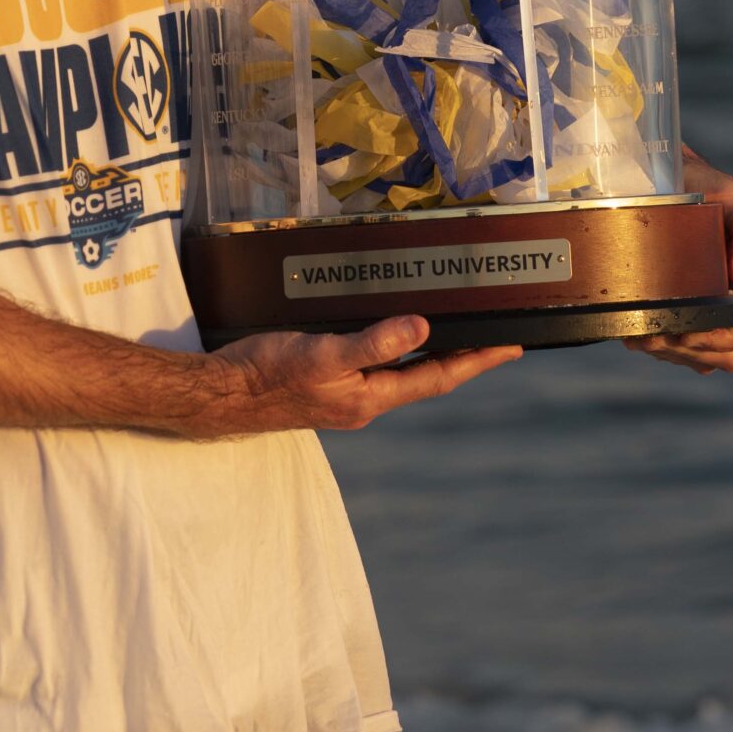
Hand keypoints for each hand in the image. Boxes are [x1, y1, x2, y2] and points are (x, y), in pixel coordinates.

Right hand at [205, 317, 521, 436]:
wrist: (220, 396)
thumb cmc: (267, 374)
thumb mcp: (323, 354)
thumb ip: (372, 344)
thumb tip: (423, 329)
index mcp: (370, 398)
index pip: (439, 376)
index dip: (477, 361)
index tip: (512, 346)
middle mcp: (365, 402)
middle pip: (427, 377)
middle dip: (463, 358)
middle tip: (496, 337)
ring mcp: (346, 398)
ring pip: (402, 374)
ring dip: (433, 356)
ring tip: (459, 334)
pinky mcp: (327, 387)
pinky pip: (376, 368)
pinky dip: (397, 352)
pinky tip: (393, 337)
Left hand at [625, 147, 732, 373]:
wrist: (662, 183)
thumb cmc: (705, 189)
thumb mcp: (732, 198)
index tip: (701, 325)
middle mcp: (732, 303)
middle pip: (731, 356)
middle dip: (695, 349)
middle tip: (659, 332)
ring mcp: (705, 314)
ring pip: (699, 358)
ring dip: (670, 351)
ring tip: (641, 332)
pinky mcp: (676, 318)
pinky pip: (673, 351)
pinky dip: (652, 346)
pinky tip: (632, 330)